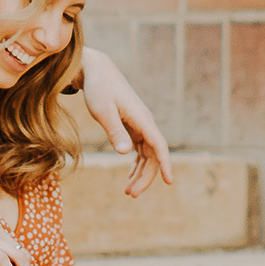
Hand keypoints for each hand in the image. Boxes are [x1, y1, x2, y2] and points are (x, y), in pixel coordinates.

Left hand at [77, 48, 174, 196]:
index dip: (164, 164)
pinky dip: (136, 164)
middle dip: (145, 176)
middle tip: (131, 195)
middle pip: (153, 154)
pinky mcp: (132, 125)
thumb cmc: (98, 89)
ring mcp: (140, 124)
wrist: (96, 70)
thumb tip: (125, 153)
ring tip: (128, 191)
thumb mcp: (103, 111)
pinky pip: (140, 149)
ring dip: (140, 173)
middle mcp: (145, 122)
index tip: (169, 182)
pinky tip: (129, 176)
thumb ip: (115, 131)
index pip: (158, 145)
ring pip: (147, 154)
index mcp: (142, 118)